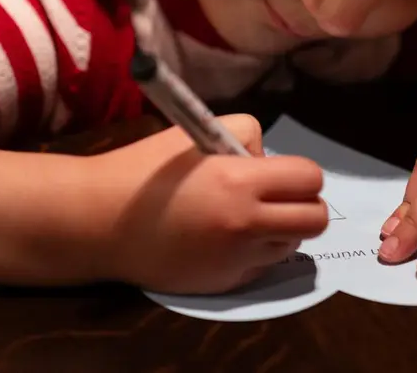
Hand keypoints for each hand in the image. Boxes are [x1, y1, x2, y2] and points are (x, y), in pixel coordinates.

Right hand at [97, 114, 328, 293]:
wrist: (101, 222)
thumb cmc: (144, 170)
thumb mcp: (196, 134)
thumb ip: (244, 138)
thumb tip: (269, 163)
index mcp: (238, 182)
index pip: (309, 179)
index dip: (299, 172)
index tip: (279, 171)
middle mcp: (245, 225)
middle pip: (315, 219)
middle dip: (304, 203)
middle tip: (276, 195)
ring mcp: (236, 259)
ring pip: (292, 244)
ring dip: (280, 228)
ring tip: (246, 215)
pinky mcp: (225, 283)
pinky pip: (262, 266)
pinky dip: (255, 251)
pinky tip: (224, 237)